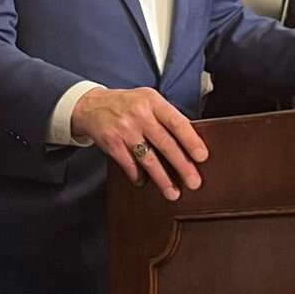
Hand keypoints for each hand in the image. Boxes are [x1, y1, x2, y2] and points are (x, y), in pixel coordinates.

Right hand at [69, 86, 206, 201]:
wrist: (92, 106)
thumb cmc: (128, 104)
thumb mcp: (149, 100)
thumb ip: (167, 116)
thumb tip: (191, 140)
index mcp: (153, 102)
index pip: (176, 122)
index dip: (190, 140)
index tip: (202, 156)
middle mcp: (140, 115)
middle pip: (165, 144)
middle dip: (182, 165)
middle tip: (194, 182)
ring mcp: (125, 130)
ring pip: (148, 159)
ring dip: (162, 178)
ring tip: (173, 193)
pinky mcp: (113, 144)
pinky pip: (129, 165)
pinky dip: (138, 176)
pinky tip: (144, 182)